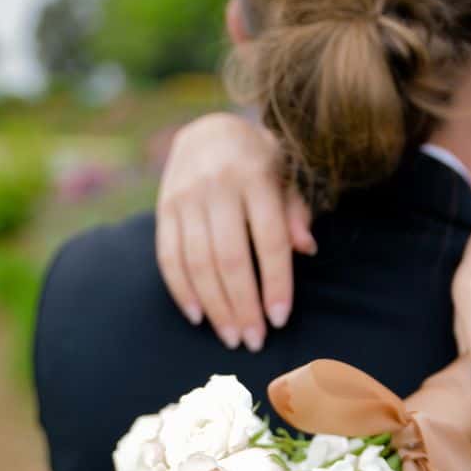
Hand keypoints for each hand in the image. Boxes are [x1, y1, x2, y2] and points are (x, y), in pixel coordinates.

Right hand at [156, 113, 313, 350]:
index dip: (276, 283)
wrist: (207, 129)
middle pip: (230, 259)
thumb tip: (307, 249)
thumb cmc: (260, 162)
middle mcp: (217, 186)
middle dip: (243, 306)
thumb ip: (296, 211)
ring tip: (231, 337)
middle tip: (254, 341)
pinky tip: (198, 316)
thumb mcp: (287, 175)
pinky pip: (168, 257)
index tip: (280, 319)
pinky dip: (182, 291)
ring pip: (197, 263)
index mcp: (255, 176)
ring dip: (215, 307)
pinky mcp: (163, 209)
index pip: (269, 240)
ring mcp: (185, 197)